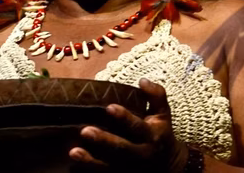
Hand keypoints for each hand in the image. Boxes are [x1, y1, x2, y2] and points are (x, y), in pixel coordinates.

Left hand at [70, 78, 190, 171]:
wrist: (169, 165)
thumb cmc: (161, 132)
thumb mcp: (163, 113)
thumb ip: (156, 96)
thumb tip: (142, 80)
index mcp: (151, 135)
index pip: (137, 126)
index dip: (124, 118)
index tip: (109, 107)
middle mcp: (141, 153)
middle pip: (122, 148)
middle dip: (104, 140)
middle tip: (85, 131)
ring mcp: (130, 166)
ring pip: (110, 165)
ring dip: (91, 160)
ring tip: (74, 151)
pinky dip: (90, 168)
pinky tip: (75, 161)